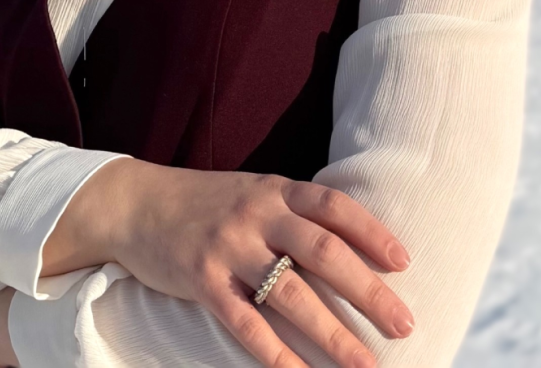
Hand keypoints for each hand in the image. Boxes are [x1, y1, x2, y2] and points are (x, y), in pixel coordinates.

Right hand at [46, 158, 413, 367]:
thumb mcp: (253, 193)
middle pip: (323, 251)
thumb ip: (292, 212)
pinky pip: (246, 325)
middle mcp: (256, 215)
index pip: (333, 206)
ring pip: (291, 295)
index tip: (404, 263)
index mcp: (274, 190)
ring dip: (334, 334)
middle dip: (368, 290)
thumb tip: (350, 246)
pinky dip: (277, 355)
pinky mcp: (202, 281)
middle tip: (404, 324)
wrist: (136, 204)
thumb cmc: (205, 202)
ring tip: (367, 365)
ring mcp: (229, 248)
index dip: (371, 232)